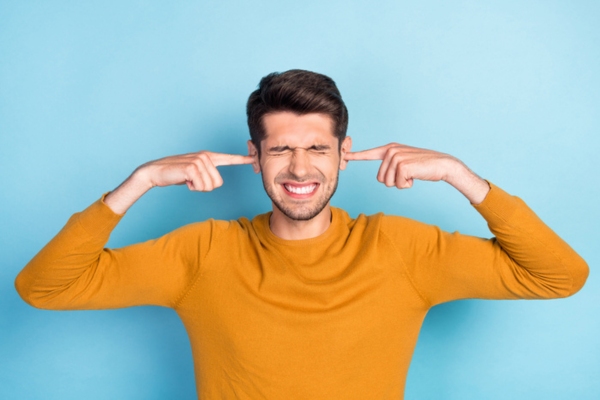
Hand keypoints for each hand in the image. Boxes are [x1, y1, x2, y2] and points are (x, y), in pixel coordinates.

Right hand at [105, 151, 253, 213]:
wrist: (155, 172)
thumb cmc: (176, 175)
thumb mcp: (195, 174)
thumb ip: (207, 175)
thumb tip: (216, 183)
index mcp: (208, 157)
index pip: (228, 158)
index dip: (243, 160)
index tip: (255, 159)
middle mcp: (206, 156)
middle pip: (218, 183)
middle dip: (205, 187)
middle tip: (192, 181)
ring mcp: (199, 160)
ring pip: (210, 186)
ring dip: (198, 188)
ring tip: (187, 180)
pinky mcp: (192, 167)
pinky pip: (201, 187)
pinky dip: (192, 188)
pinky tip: (184, 180)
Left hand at [344, 143, 489, 203]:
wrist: (443, 164)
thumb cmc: (423, 167)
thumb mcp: (404, 164)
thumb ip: (392, 166)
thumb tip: (383, 178)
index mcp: (389, 149)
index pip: (369, 154)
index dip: (355, 156)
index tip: (344, 156)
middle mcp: (390, 151)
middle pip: (380, 179)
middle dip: (394, 182)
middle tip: (407, 175)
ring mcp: (396, 157)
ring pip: (388, 183)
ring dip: (401, 184)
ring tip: (412, 174)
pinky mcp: (402, 166)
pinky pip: (398, 185)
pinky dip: (407, 185)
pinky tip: (415, 177)